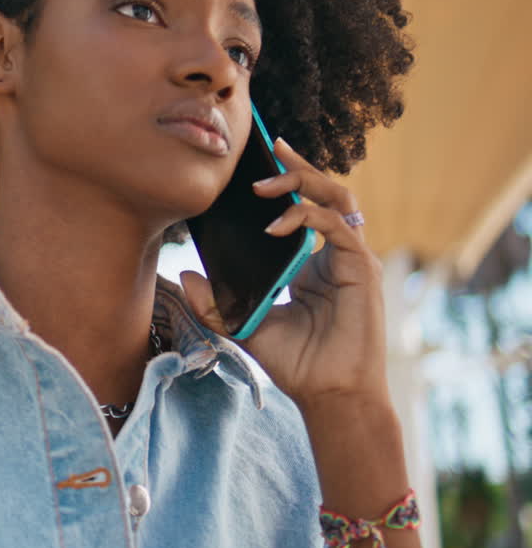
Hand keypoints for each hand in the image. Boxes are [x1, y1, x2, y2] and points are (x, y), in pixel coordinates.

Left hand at [178, 137, 389, 411]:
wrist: (328, 394)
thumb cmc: (295, 363)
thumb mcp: (243, 325)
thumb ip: (215, 302)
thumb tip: (185, 274)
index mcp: (311, 262)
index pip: (305, 206)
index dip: (288, 179)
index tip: (263, 157)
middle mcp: (335, 254)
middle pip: (325, 191)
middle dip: (297, 168)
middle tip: (267, 153)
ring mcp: (352, 259)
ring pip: (338, 198)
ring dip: (303, 182)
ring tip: (267, 184)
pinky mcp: (362, 268)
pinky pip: (337, 226)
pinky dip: (307, 217)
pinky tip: (277, 225)